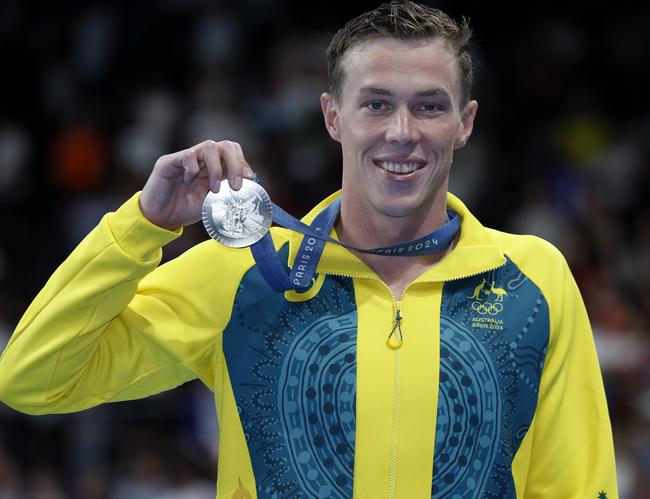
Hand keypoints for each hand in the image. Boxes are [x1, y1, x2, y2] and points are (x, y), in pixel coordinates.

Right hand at [139, 140, 253, 229]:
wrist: (160, 218)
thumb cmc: (185, 209)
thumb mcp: (212, 203)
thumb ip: (227, 193)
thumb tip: (249, 188)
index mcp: (213, 167)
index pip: (233, 152)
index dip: (242, 163)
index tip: (249, 179)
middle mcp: (201, 159)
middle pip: (225, 145)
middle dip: (235, 164)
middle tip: (235, 185)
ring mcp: (186, 158)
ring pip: (209, 146)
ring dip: (216, 169)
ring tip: (214, 190)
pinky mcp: (169, 161)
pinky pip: (187, 155)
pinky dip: (193, 169)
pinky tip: (189, 182)